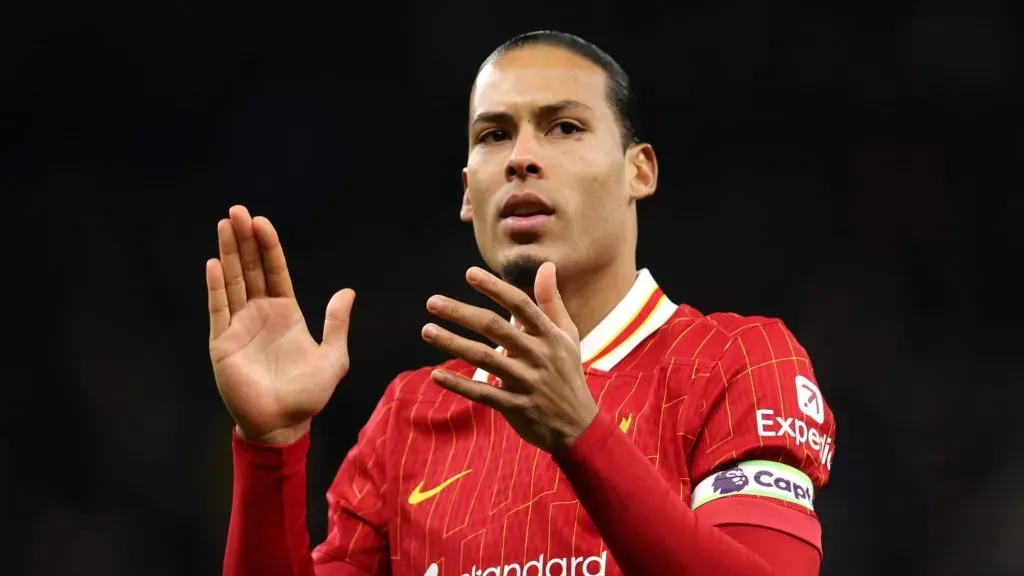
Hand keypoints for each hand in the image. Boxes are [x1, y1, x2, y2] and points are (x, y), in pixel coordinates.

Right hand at [206, 205, 354, 444]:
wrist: (284, 424)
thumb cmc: (308, 394)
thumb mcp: (333, 358)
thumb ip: (336, 324)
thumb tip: (347, 292)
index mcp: (285, 313)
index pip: (275, 272)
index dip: (268, 247)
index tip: (263, 222)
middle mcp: (260, 314)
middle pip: (250, 269)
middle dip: (244, 240)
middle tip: (238, 211)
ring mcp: (239, 327)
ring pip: (232, 282)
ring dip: (227, 254)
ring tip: (224, 225)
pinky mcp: (223, 343)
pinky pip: (218, 310)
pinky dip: (216, 288)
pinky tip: (213, 265)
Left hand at [421, 263, 597, 452]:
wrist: (578, 426)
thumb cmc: (567, 373)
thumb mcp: (567, 336)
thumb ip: (552, 301)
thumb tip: (547, 266)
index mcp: (549, 336)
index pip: (520, 304)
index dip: (495, 287)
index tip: (469, 273)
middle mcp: (537, 356)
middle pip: (494, 327)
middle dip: (460, 312)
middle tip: (432, 302)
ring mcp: (525, 382)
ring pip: (483, 358)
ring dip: (452, 343)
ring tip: (426, 330)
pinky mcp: (514, 406)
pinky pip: (481, 392)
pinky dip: (458, 384)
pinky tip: (436, 374)